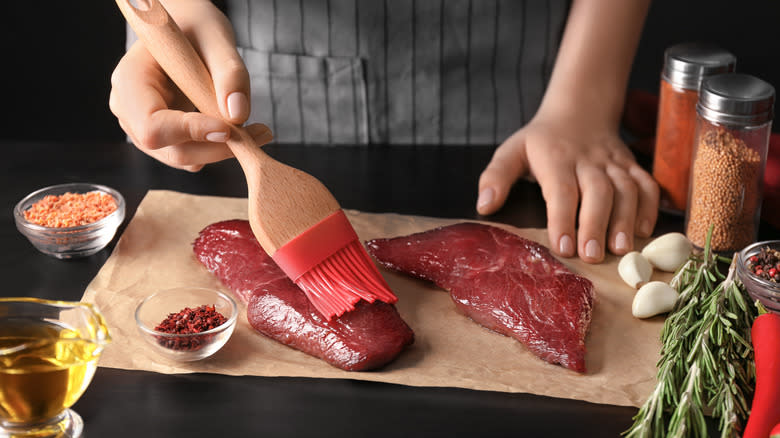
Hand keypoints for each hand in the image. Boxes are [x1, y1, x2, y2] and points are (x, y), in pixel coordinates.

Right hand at [109, 0, 270, 170]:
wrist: (189, 28)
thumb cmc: (196, 25)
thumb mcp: (216, 36)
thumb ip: (229, 72)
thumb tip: (237, 114)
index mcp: (130, 79)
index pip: (152, 124)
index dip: (189, 132)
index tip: (229, 129)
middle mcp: (129, 108)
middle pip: (170, 149)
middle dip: (216, 148)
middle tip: (260, 132)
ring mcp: (143, 126)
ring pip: (183, 157)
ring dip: (222, 150)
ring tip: (257, 130)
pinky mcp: (166, 136)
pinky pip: (192, 153)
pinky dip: (219, 148)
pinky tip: (240, 130)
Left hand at [476, 113, 658, 262]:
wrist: (579, 109)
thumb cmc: (541, 141)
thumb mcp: (512, 151)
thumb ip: (496, 177)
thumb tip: (484, 206)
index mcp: (556, 158)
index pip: (561, 191)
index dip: (562, 220)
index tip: (563, 247)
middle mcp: (588, 161)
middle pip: (598, 192)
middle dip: (596, 225)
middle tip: (592, 256)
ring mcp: (614, 162)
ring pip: (626, 190)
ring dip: (626, 219)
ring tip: (622, 249)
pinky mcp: (632, 165)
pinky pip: (647, 184)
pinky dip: (650, 207)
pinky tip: (645, 232)